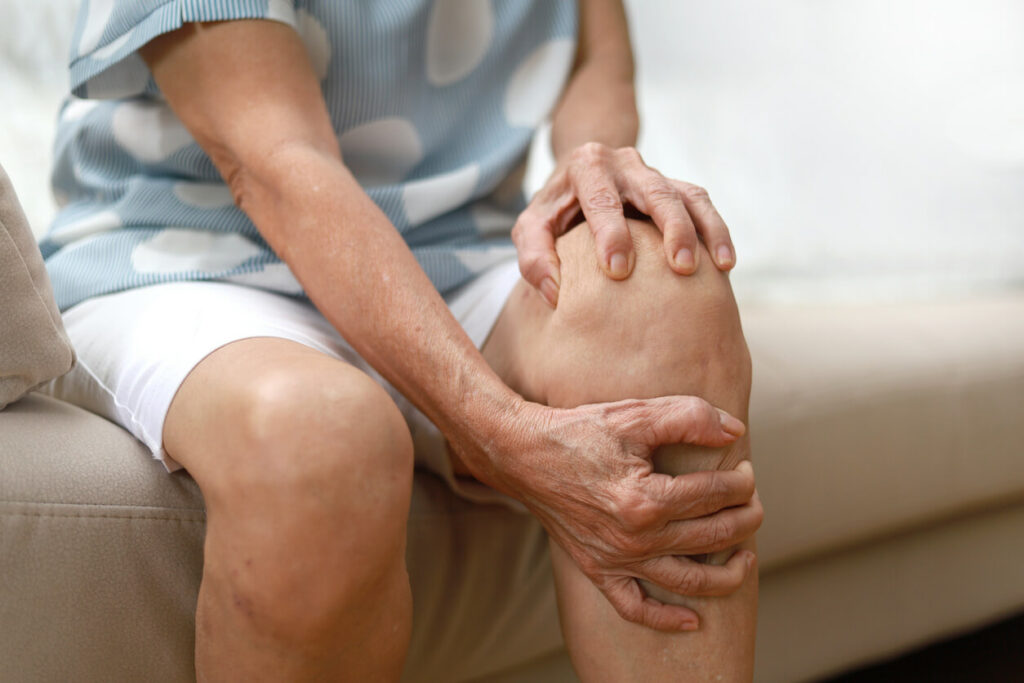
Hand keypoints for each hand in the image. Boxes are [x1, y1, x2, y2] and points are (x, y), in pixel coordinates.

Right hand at [484, 395, 761, 631]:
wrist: (523, 454)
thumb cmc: (578, 431)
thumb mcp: (635, 413)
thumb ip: (690, 417)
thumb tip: (735, 432)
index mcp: (647, 499)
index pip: (715, 495)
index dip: (741, 482)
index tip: (746, 470)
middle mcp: (635, 538)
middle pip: (711, 536)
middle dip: (744, 519)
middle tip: (753, 503)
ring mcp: (616, 559)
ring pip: (687, 580)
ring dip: (726, 575)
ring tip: (747, 559)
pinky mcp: (598, 569)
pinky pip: (636, 607)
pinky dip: (665, 619)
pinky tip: (692, 619)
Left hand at [512, 142, 735, 306]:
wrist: (581, 173)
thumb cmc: (555, 210)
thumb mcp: (532, 226)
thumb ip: (534, 257)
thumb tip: (554, 294)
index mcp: (587, 167)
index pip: (601, 198)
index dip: (611, 233)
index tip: (618, 270)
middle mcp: (626, 164)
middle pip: (655, 191)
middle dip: (670, 228)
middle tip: (680, 267)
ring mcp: (655, 174)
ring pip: (686, 196)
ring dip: (701, 230)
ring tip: (713, 267)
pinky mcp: (677, 188)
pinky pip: (702, 205)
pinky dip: (716, 231)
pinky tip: (725, 263)